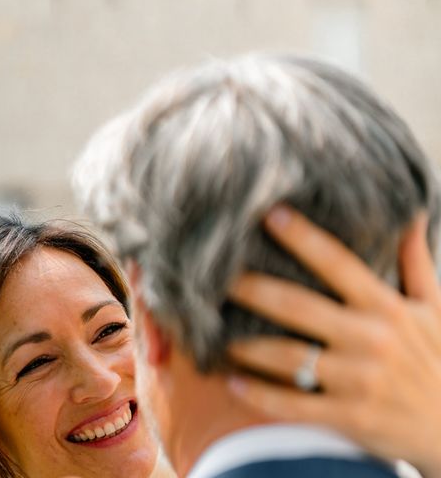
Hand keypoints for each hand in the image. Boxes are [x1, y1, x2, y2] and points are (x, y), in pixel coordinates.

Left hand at [226, 205, 440, 477]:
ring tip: (213, 332)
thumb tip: (409, 215)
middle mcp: (370, 339)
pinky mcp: (350, 417)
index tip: (269, 214)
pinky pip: (295, 406)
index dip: (303, 237)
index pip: (338, 263)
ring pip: (290, 357)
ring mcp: (359, 381)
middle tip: (215, 274)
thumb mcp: (434, 309)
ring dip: (248, 345)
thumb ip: (416, 263)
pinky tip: (232, 382)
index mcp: (386, 308)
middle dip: (253, 288)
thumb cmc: (439, 360)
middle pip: (298, 306)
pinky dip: (261, 396)